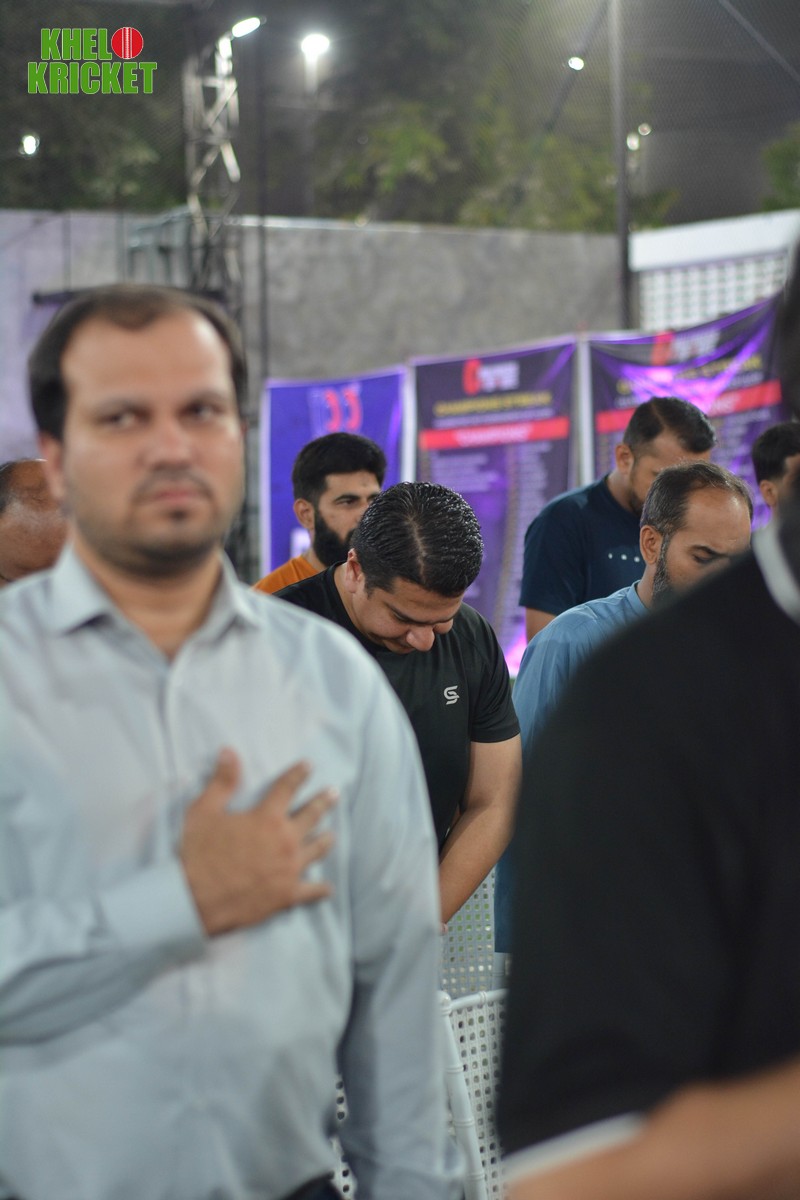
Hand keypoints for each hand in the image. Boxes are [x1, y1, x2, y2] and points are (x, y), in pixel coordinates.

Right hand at [180, 749, 336, 935]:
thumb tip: (229, 751)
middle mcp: (285, 840)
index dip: (298, 774)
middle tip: (334, 793)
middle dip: (323, 802)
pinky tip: (327, 888)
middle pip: (311, 815)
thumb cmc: (198, 853)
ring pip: (317, 850)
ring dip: (325, 840)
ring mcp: (289, 869)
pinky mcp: (287, 894)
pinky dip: (320, 888)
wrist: (195, 899)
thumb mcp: (204, 811)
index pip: (287, 788)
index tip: (309, 766)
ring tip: (332, 835)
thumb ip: (222, 781)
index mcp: (266, 818)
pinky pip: (311, 890)